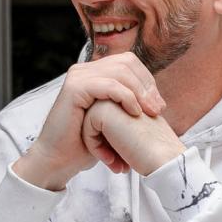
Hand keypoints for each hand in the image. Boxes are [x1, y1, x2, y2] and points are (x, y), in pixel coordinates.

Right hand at [14, 52, 166, 190]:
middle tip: (158, 110)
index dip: (148, 81)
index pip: (130, 62)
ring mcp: (78, 77)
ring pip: (120, 71)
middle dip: (147, 86)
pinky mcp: (74, 88)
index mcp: (95, 73)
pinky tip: (135, 112)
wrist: (61, 159)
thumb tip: (159, 101)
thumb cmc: (88, 143)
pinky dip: (126, 97)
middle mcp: (85, 70)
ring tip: (150, 113)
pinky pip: (109, 85)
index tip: (158, 106)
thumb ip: (131, 104)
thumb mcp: (115, 120)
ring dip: (140, 92)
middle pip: (127, 62)